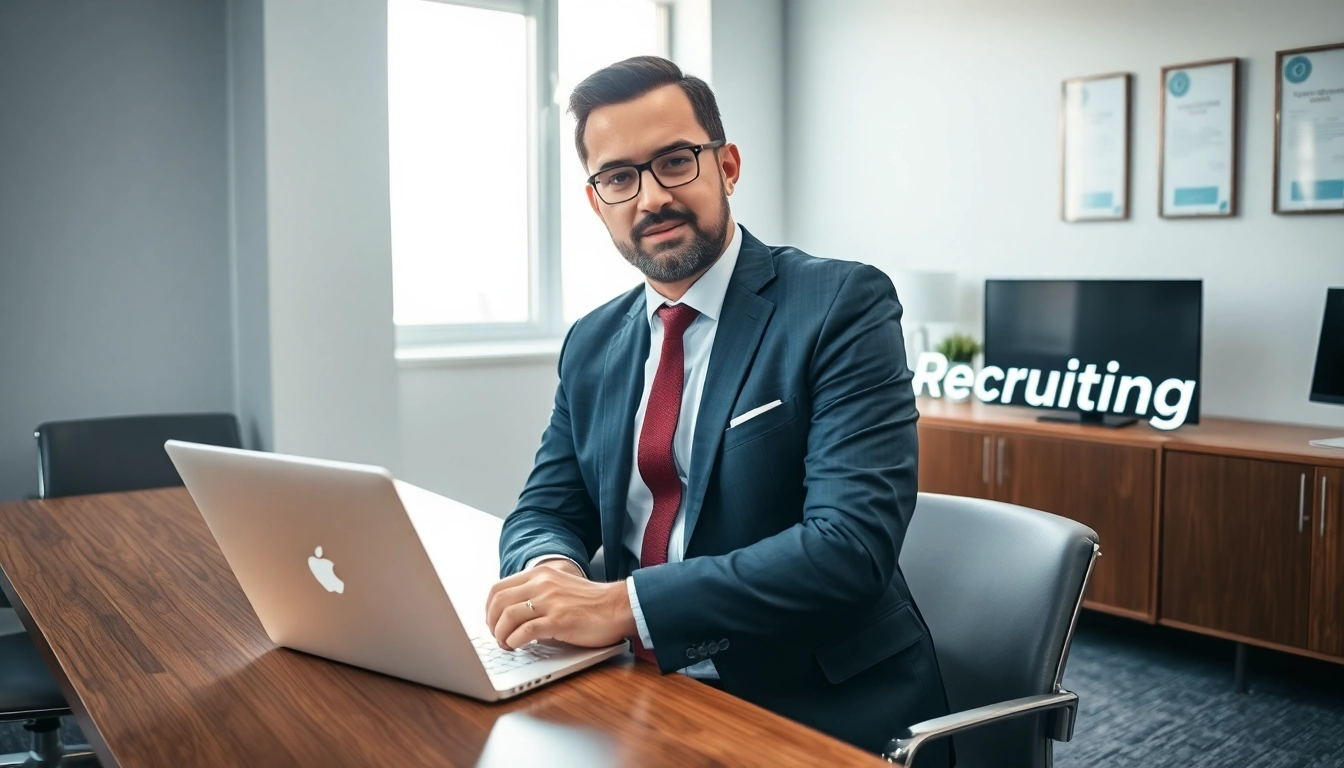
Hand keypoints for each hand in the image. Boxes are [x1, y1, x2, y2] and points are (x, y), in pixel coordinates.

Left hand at [485, 566, 635, 650]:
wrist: (619, 607)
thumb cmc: (592, 602)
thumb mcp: (559, 587)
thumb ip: (538, 593)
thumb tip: (511, 613)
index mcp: (540, 574)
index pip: (498, 588)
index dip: (488, 609)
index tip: (491, 622)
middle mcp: (542, 584)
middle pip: (499, 602)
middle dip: (491, 623)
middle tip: (497, 636)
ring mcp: (550, 601)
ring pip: (508, 617)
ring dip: (501, 635)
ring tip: (506, 644)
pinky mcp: (559, 620)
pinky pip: (525, 631)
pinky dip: (515, 641)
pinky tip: (517, 646)